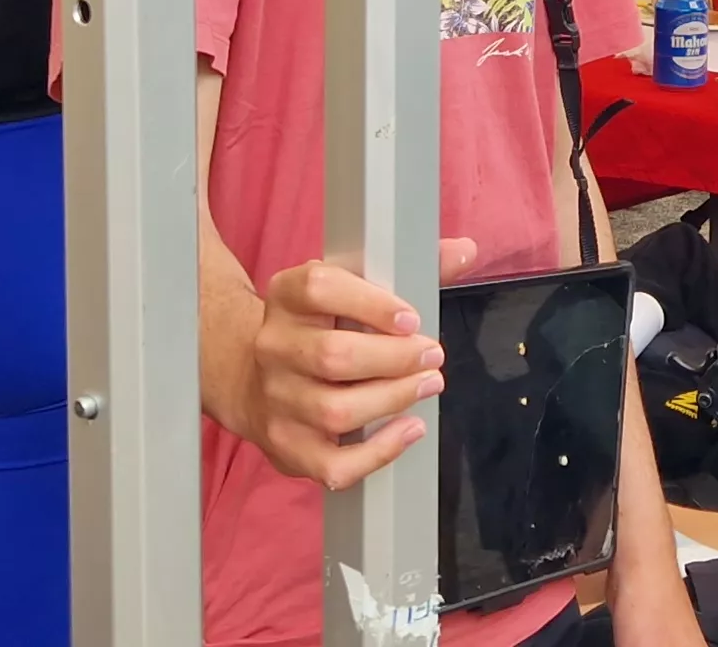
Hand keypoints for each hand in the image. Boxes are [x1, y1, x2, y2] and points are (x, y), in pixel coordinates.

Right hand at [226, 235, 479, 489]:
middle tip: (432, 357)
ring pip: (335, 411)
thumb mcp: (351, 288)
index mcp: (287, 295)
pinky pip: (332, 465)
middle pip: (333, 356)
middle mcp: (273, 346)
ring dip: (392, 400)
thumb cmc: (321, 327)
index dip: (370, 304)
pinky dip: (378, 453)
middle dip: (395, 360)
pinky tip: (408, 430)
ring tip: (427, 386)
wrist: (252, 377)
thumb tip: (465, 251)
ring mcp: (275, 400)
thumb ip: (409, 268)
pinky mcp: (285, 447)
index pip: (319, 288)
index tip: (411, 319)